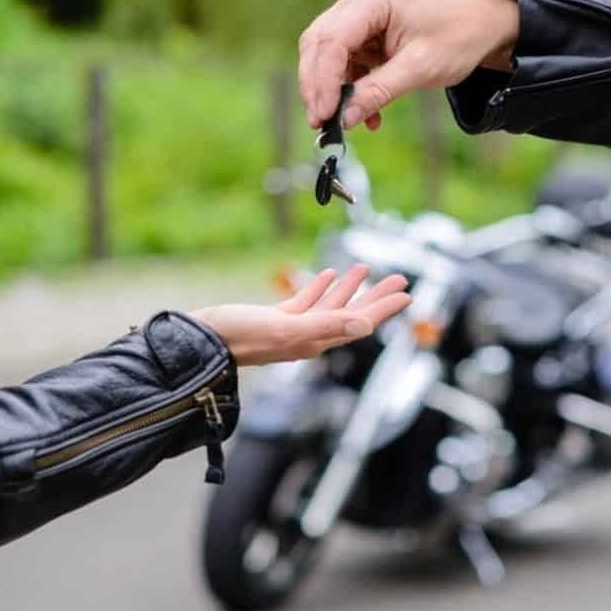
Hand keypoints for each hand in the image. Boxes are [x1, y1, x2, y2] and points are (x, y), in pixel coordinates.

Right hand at [191, 265, 409, 366]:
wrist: (204, 341)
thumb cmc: (242, 336)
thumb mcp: (289, 328)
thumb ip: (328, 324)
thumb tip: (365, 323)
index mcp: (316, 340)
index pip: (360, 322)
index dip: (384, 307)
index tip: (406, 293)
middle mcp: (309, 336)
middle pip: (352, 314)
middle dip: (376, 296)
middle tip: (399, 278)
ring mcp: (292, 328)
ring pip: (330, 306)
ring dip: (349, 289)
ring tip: (366, 269)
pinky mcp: (274, 318)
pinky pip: (305, 302)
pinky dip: (318, 288)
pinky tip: (326, 274)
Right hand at [298, 0, 518, 131]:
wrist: (483, 27)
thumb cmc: (458, 37)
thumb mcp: (419, 69)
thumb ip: (378, 92)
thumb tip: (343, 120)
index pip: (330, 41)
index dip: (321, 81)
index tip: (323, 116)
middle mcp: (358, 2)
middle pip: (318, 45)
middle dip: (317, 87)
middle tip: (321, 123)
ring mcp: (359, 16)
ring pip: (326, 56)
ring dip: (331, 91)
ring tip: (341, 123)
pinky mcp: (364, 35)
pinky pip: (344, 64)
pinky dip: (349, 90)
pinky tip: (365, 114)